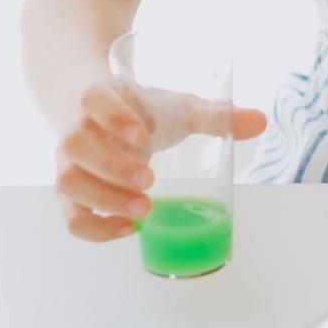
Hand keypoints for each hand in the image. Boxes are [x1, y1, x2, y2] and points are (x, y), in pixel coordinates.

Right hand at [53, 75, 265, 242]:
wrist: (91, 109)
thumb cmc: (138, 108)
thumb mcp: (174, 106)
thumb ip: (214, 115)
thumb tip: (261, 121)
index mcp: (99, 98)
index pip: (94, 100)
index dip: (115, 117)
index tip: (145, 137)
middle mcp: (75, 129)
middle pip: (74, 146)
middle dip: (112, 168)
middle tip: (150, 182)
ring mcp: (67, 161)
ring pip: (67, 182)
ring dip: (104, 199)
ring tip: (145, 210)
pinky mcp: (71, 191)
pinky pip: (70, 215)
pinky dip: (95, 229)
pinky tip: (129, 229)